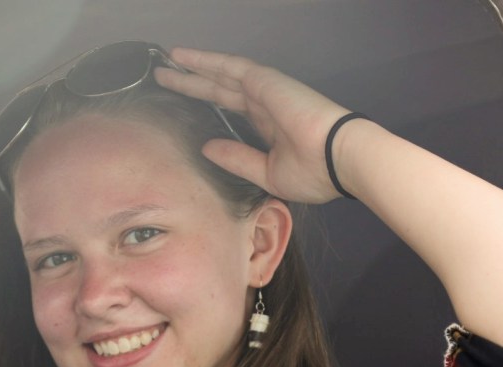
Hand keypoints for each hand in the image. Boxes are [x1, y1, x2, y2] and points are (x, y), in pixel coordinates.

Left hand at [155, 47, 355, 203]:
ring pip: (221, 74)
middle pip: (220, 90)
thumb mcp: (265, 173)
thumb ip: (236, 159)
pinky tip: (184, 57)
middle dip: (193, 83)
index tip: (185, 107)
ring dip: (194, 67)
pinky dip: (206, 60)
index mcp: (268, 128)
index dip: (208, 105)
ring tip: (168, 61)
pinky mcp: (264, 81)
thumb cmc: (313, 173)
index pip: (232, 110)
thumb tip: (206, 148)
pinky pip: (229, 66)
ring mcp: (264, 90)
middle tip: (164, 77)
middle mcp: (264, 104)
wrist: (338, 160)